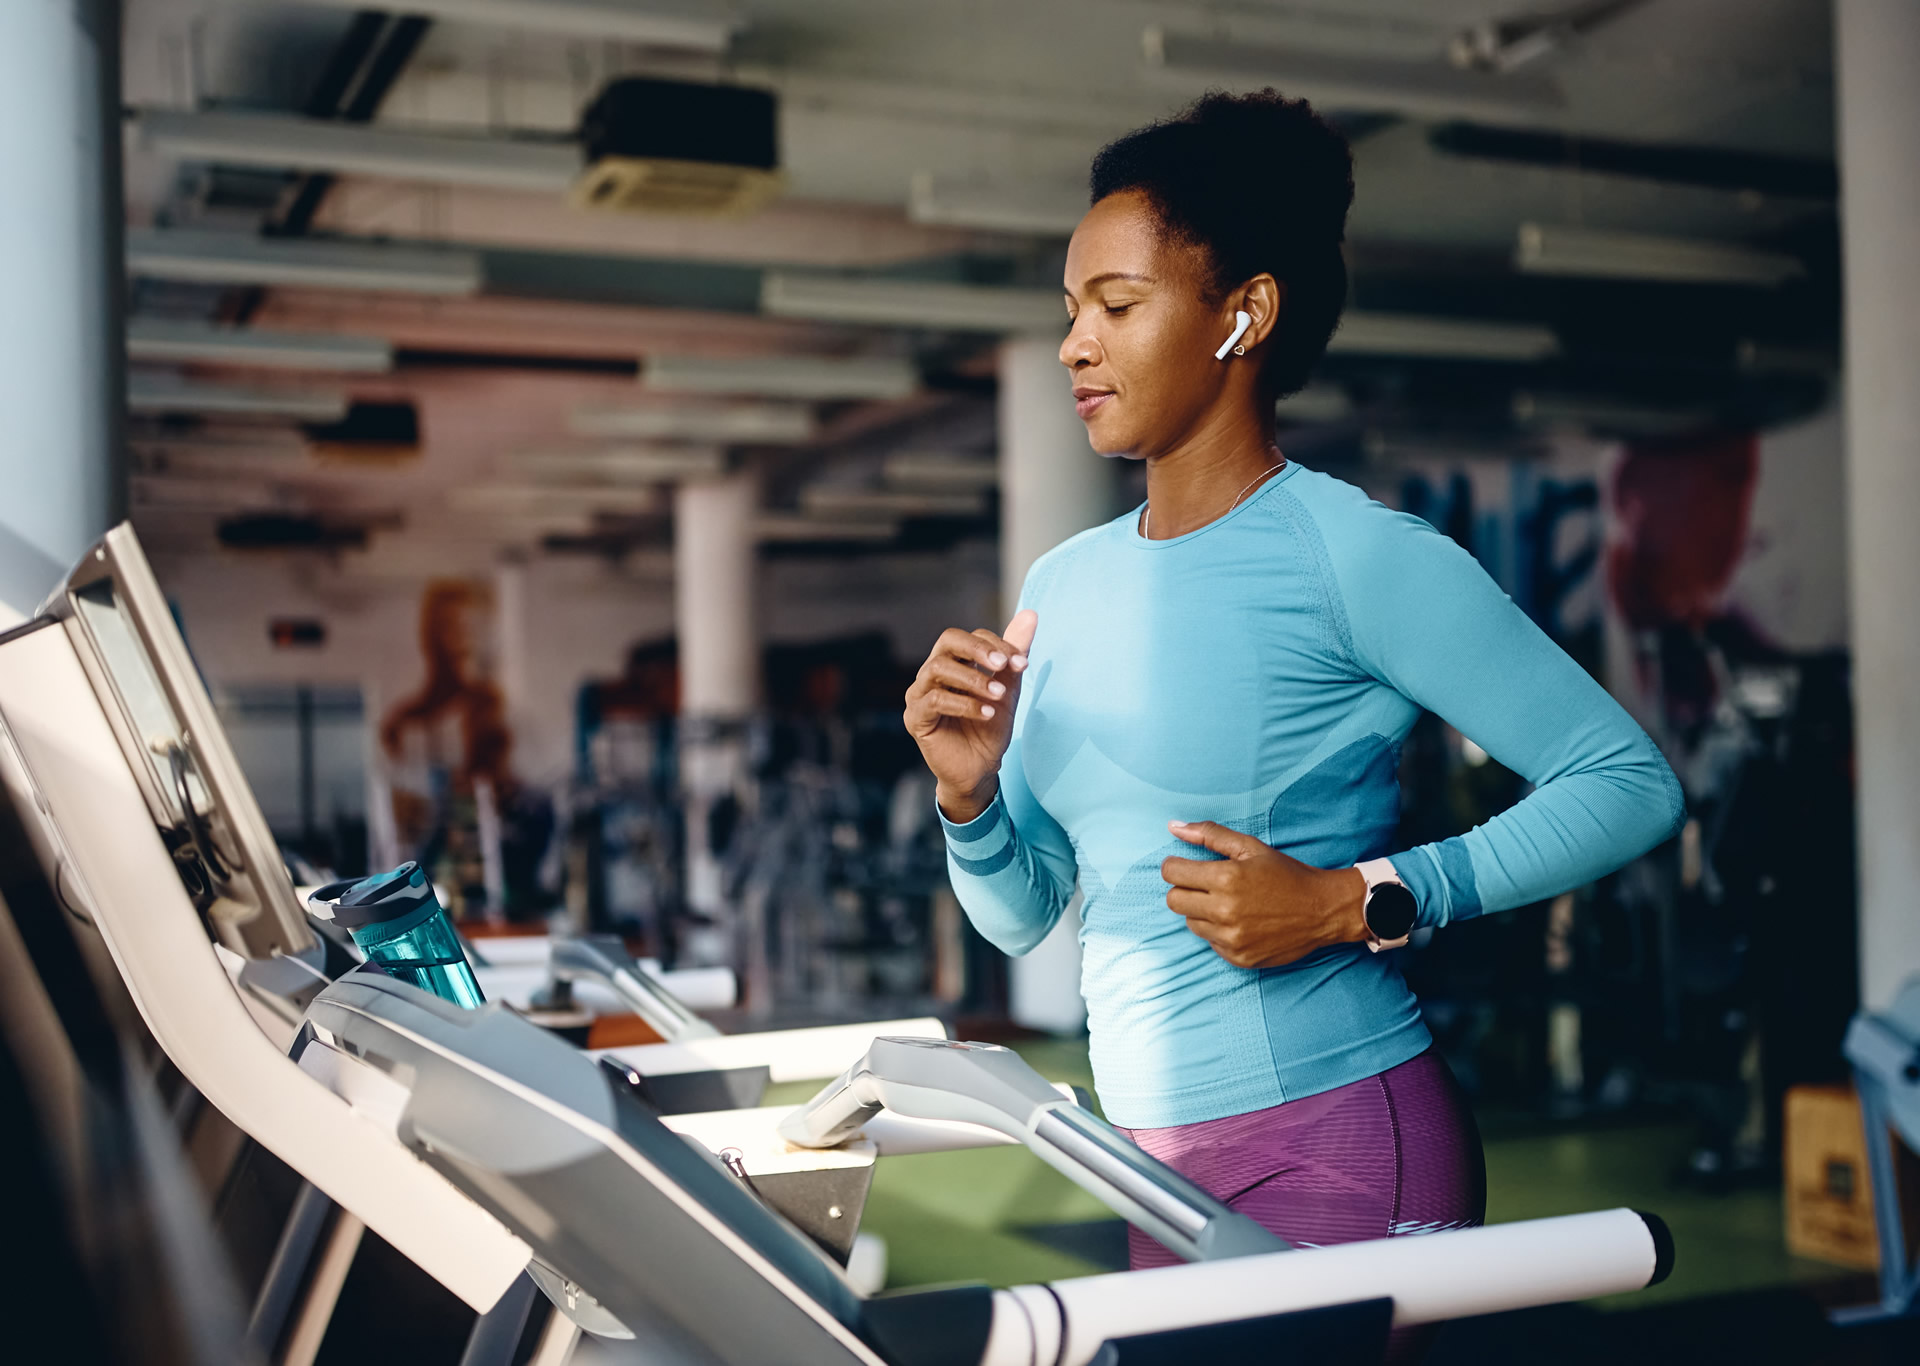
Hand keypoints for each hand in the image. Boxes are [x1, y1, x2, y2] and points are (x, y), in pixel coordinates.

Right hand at [903, 610, 1037, 822]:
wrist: (980, 769)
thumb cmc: (989, 728)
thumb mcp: (1008, 689)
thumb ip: (1014, 654)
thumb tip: (1031, 614)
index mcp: (953, 662)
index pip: (970, 637)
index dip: (996, 644)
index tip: (1022, 663)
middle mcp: (932, 673)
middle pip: (947, 641)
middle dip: (978, 649)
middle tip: (1004, 665)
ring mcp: (919, 695)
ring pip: (938, 669)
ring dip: (974, 679)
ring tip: (998, 695)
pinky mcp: (916, 718)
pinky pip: (935, 701)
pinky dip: (965, 704)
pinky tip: (987, 714)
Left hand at [1160, 821, 1368, 968]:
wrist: (1323, 910)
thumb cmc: (1286, 874)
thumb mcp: (1251, 847)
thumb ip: (1210, 835)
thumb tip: (1173, 827)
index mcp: (1225, 878)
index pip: (1171, 873)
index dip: (1175, 866)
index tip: (1185, 867)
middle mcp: (1225, 911)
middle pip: (1174, 901)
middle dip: (1184, 889)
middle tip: (1206, 885)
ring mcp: (1231, 938)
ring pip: (1190, 922)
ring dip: (1202, 912)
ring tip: (1229, 903)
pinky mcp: (1238, 958)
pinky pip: (1210, 942)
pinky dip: (1219, 932)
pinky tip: (1242, 922)